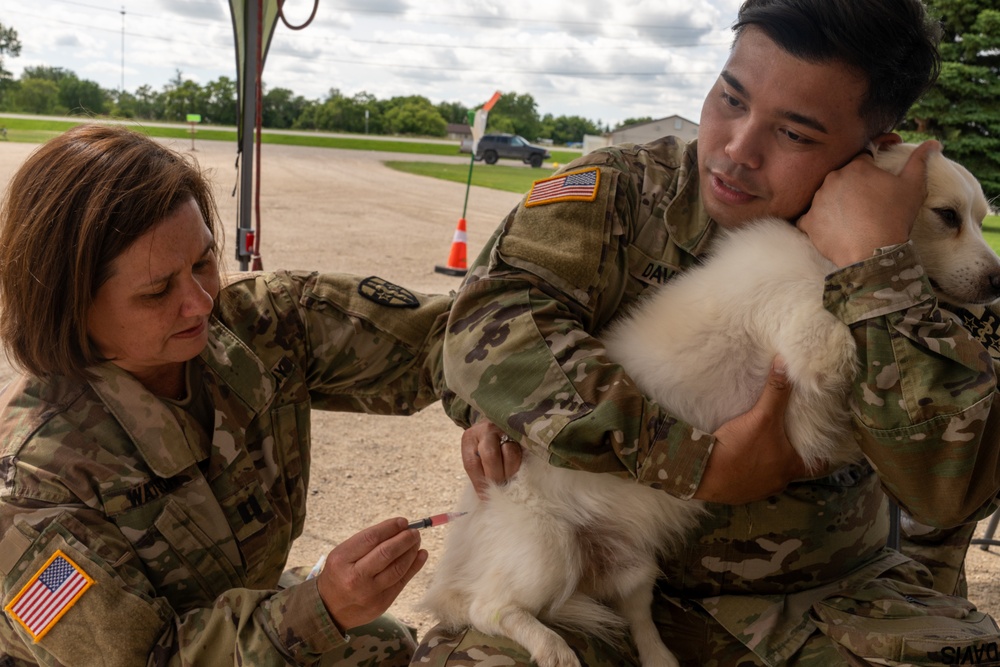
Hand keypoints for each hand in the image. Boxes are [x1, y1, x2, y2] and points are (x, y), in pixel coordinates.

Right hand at [315, 518, 426, 630]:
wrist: (330, 609)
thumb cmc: (340, 574)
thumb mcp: (343, 555)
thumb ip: (367, 542)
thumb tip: (398, 528)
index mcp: (342, 560)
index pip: (371, 538)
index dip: (390, 528)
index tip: (403, 522)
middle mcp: (355, 577)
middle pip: (386, 553)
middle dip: (404, 539)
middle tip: (414, 532)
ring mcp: (369, 592)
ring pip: (397, 568)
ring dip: (411, 551)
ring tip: (416, 541)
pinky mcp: (381, 603)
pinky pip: (402, 582)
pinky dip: (414, 566)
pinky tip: (421, 555)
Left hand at [461, 421, 521, 498]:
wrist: (497, 424)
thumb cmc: (483, 445)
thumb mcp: (474, 454)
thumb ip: (478, 472)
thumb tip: (486, 497)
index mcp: (470, 438)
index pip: (472, 463)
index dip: (479, 483)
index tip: (485, 497)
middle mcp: (486, 430)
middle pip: (491, 456)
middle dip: (496, 477)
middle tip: (500, 489)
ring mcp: (505, 428)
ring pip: (511, 453)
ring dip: (510, 472)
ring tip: (510, 480)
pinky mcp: (521, 432)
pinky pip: (523, 451)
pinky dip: (520, 464)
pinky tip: (518, 472)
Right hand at [694, 358, 808, 502]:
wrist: (703, 474)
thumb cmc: (739, 448)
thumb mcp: (761, 417)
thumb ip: (775, 392)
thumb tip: (784, 363)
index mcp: (791, 466)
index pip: (819, 464)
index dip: (821, 452)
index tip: (819, 441)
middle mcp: (780, 482)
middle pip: (795, 468)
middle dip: (792, 453)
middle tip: (789, 435)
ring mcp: (760, 490)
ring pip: (773, 474)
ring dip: (771, 461)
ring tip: (765, 444)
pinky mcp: (741, 492)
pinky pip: (753, 480)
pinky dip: (752, 469)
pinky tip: (743, 457)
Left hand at [797, 139, 940, 266]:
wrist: (873, 252)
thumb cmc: (895, 217)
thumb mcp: (913, 187)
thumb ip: (919, 161)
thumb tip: (933, 143)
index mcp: (856, 167)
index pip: (862, 160)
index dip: (873, 169)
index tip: (879, 183)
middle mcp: (832, 179)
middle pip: (843, 178)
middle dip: (854, 187)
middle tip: (868, 204)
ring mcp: (817, 201)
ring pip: (826, 196)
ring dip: (836, 203)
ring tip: (853, 218)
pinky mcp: (808, 222)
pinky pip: (809, 218)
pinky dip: (818, 222)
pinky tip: (832, 229)